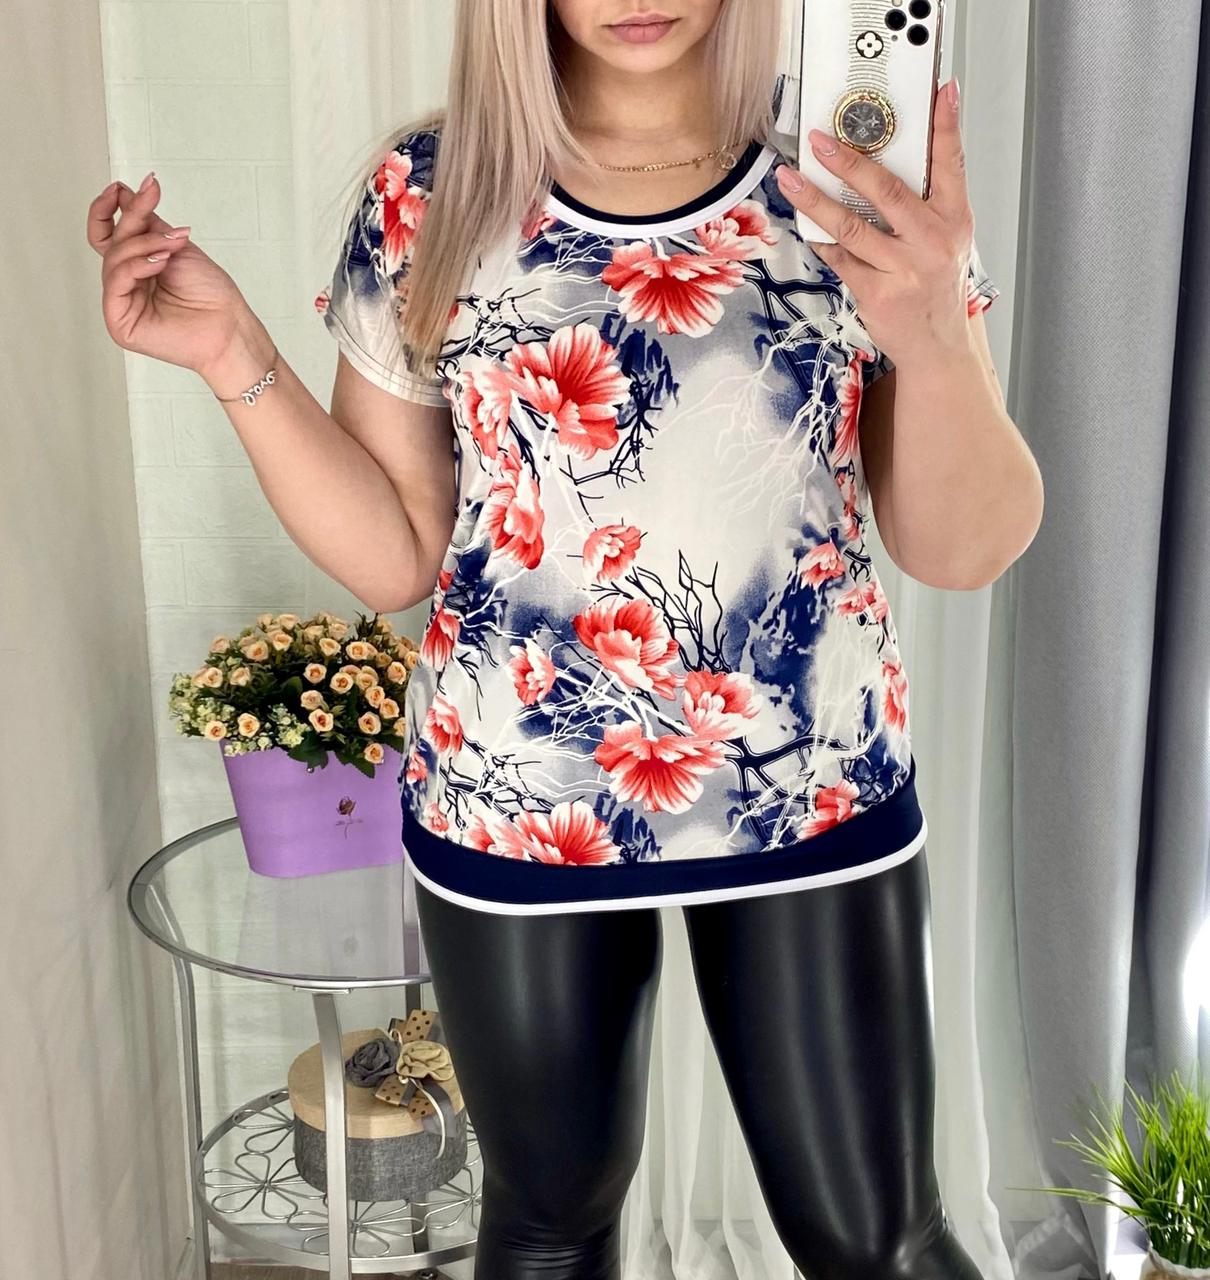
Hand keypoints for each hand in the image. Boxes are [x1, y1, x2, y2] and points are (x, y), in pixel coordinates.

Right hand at [87, 171, 254, 377]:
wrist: (229, 328)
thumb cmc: (212, 295)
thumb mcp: (176, 246)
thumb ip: (147, 223)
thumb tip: (126, 193)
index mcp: (137, 267)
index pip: (106, 234)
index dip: (106, 209)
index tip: (119, 187)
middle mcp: (127, 284)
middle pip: (113, 242)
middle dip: (135, 220)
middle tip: (156, 205)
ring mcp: (121, 303)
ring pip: (115, 259)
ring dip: (145, 244)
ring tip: (174, 246)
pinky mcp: (119, 322)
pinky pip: (116, 280)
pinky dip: (138, 265)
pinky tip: (161, 262)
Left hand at [774, 76, 977, 366]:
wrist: (937, 347)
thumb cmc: (936, 287)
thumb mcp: (947, 240)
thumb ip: (926, 202)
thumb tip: (890, 160)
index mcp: (954, 220)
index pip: (952, 163)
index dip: (946, 125)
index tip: (939, 91)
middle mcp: (932, 242)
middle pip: (886, 191)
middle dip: (849, 161)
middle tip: (820, 141)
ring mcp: (904, 269)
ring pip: (851, 226)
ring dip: (814, 200)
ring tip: (789, 180)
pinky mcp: (877, 293)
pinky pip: (839, 258)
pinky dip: (820, 240)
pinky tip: (804, 224)